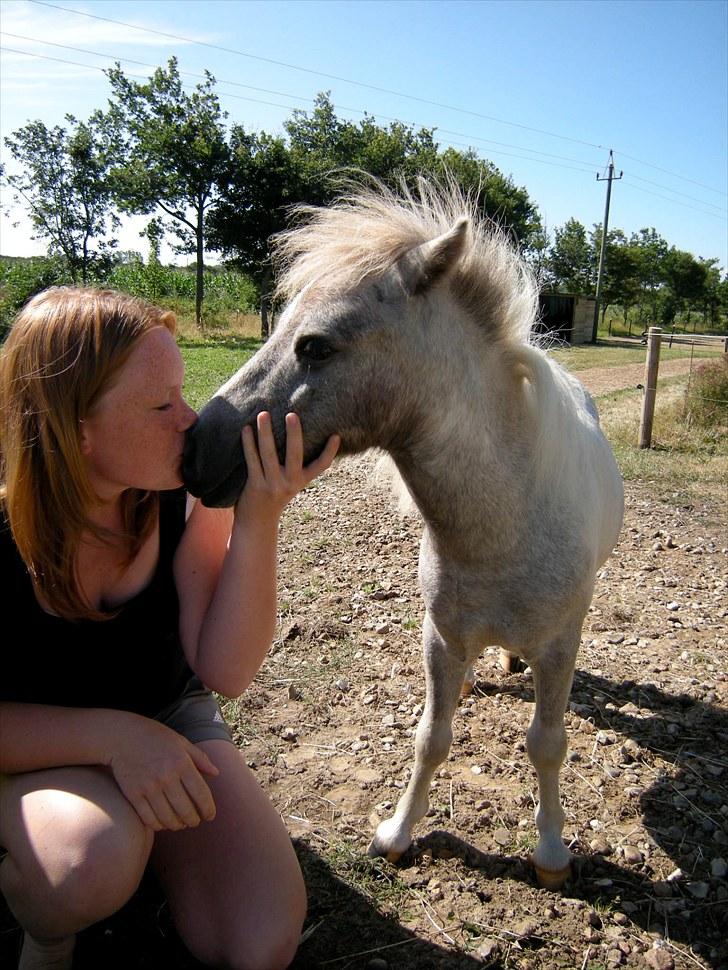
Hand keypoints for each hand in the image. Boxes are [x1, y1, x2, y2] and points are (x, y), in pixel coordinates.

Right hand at [107, 714, 218, 831]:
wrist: (121, 736)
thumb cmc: (155, 737)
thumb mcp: (181, 742)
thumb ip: (200, 758)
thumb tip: (216, 773)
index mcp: (182, 763)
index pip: (201, 794)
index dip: (208, 809)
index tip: (210, 816)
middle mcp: (167, 776)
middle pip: (186, 810)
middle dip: (193, 820)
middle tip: (195, 822)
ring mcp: (149, 787)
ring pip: (168, 818)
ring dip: (177, 825)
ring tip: (180, 824)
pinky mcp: (133, 794)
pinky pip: (149, 819)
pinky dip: (158, 825)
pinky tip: (162, 823)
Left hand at [237, 411, 339, 522]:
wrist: (257, 522)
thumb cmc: (273, 496)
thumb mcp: (289, 483)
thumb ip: (294, 466)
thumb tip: (294, 435)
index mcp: (302, 481)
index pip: (321, 465)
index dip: (330, 451)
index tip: (336, 435)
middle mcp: (290, 483)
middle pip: (295, 454)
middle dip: (294, 434)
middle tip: (292, 414)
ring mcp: (273, 484)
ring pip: (269, 454)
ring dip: (265, 432)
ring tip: (263, 414)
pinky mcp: (256, 485)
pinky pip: (252, 460)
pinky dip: (248, 444)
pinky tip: (245, 429)